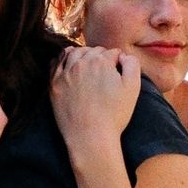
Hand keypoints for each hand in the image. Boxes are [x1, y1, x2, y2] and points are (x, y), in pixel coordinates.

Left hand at [50, 46, 140, 169]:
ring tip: (87, 64)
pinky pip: (56, 63)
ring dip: (82, 55)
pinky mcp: (54, 84)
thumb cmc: (114, 115)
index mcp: (101, 61)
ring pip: (73, 53)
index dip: (117, 60)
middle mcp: (81, 63)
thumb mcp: (132, 88)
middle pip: (92, 51)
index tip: (118, 69)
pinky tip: (69, 66)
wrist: (90, 136)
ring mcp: (65, 73)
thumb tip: (123, 56)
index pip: (111, 52)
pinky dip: (63, 60)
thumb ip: (132, 65)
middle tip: (105, 69)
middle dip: (100, 57)